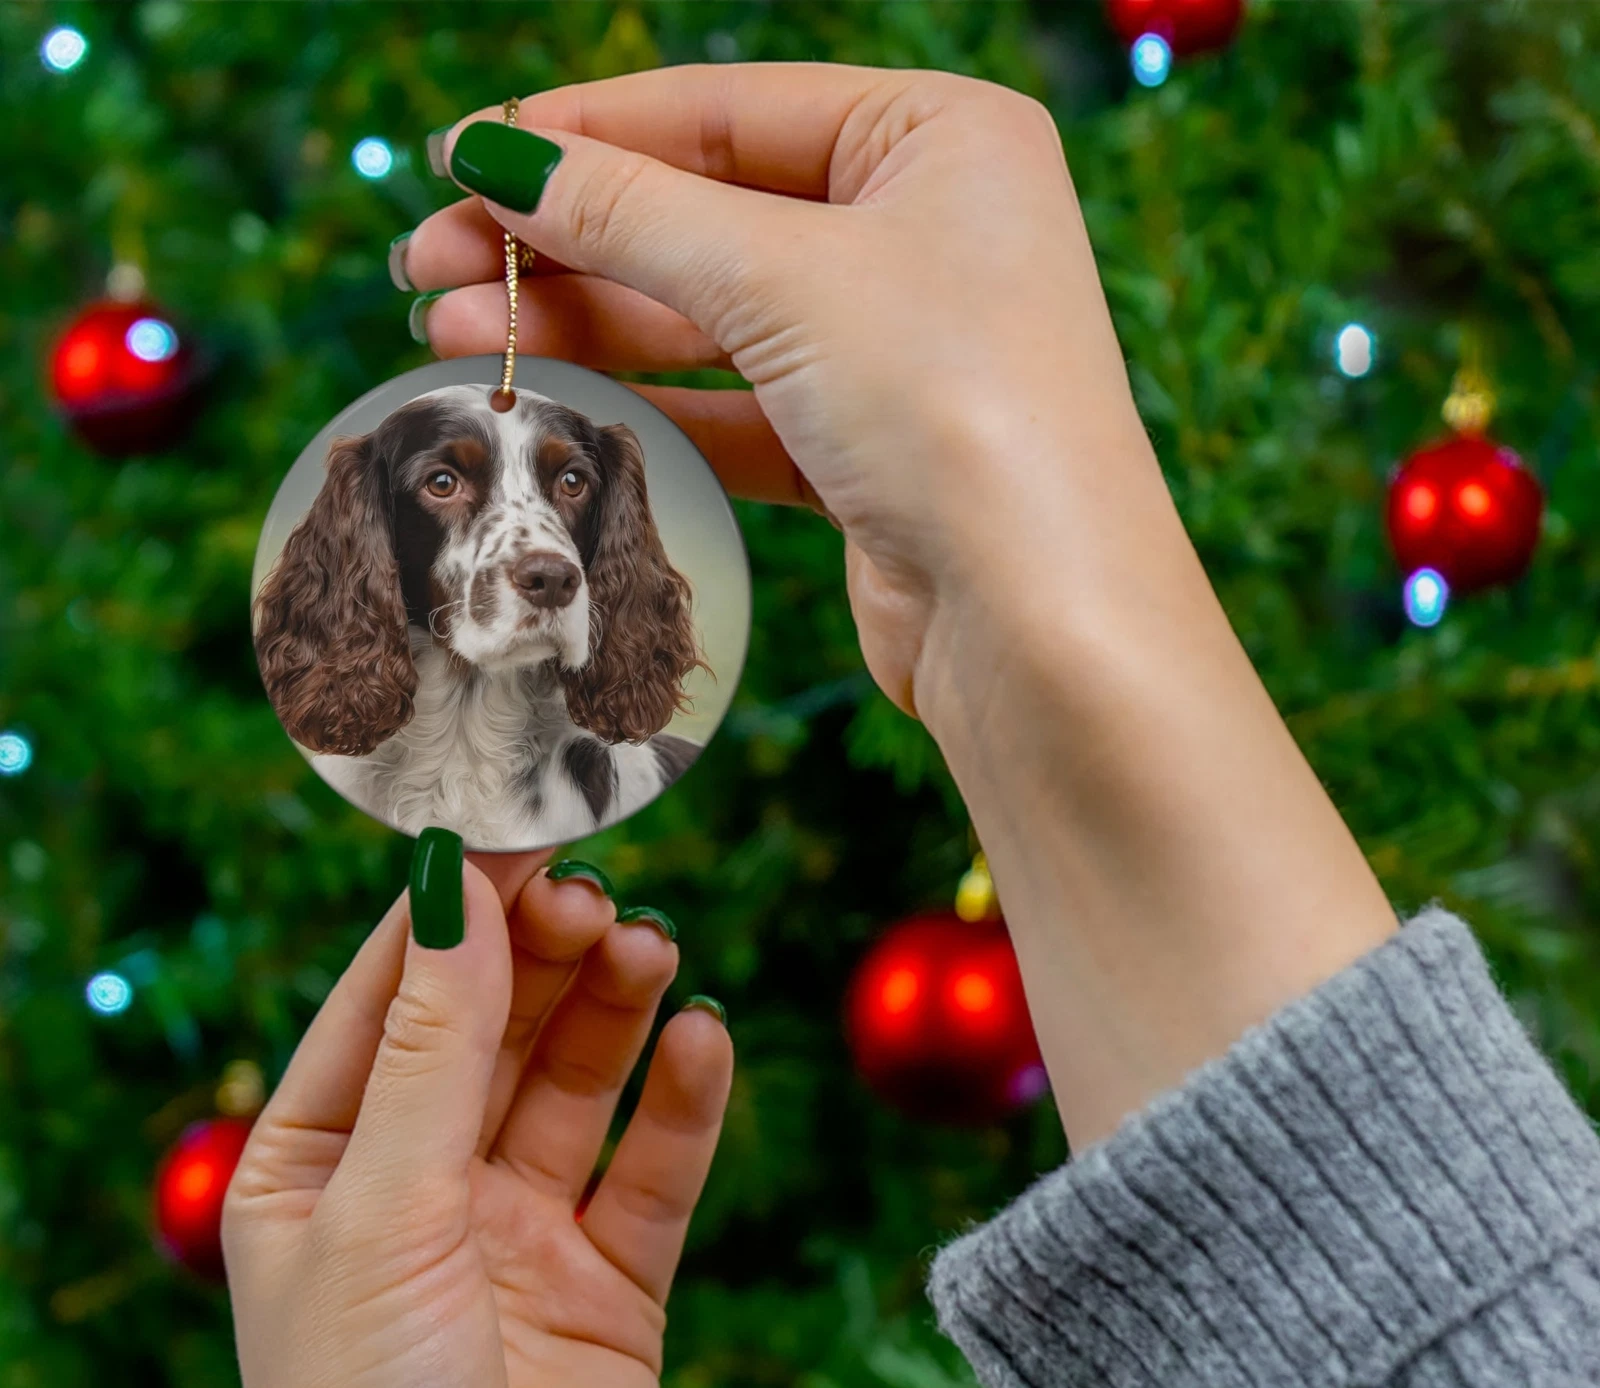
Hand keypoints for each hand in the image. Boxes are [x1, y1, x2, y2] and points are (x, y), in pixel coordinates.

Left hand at [224, 851, 731, 1387]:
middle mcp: (421, 1188)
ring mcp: (519, 1233)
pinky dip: (684, 1101)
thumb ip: (432, 1049)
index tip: (517, 827)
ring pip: (577, 1083)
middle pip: (494, 1027)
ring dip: (615, 1009)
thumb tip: (453, 888)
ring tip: (652, 949)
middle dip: (543, 955)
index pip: (390, 999)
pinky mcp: (611, 1284)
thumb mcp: (381, 1214)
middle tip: (597, 894)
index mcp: (320, 1167)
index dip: (453, 912)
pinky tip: (704, 1040)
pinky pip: (654, 1169)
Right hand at [405, 63, 1136, 721]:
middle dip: (563, 240)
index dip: (583, 133)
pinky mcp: (866, 450)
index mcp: (938, 138)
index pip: (725, 111)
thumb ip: (633, 213)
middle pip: (705, 215)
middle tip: (428, 264)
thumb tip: (500, 157)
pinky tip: (550, 401)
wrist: (1038, 618)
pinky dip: (646, 405)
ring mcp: (895, 347)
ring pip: (709, 319)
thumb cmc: (955, 408)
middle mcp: (923, 232)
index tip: (462, 156)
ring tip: (452, 334)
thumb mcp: (783, 277)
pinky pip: (734, 408)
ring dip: (584, 325)